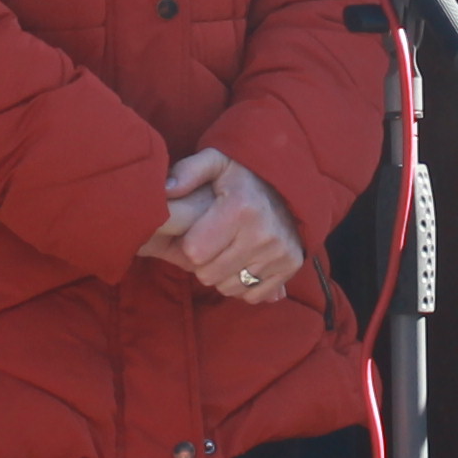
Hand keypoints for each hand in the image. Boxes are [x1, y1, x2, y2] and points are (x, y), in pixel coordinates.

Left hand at [146, 149, 300, 306]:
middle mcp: (263, 234)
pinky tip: (245, 261)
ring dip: (223, 274)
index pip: (194, 252)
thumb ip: (188, 172)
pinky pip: (252, 295)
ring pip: (228, 287)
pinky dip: (244, 284)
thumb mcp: (215, 162)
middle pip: (208, 275)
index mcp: (240, 208)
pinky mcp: (291, 266)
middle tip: (213, 243)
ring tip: (228, 250)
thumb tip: (166, 190)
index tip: (197, 232)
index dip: (189, 244)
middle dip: (204, 262)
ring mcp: (280, 252)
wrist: (290, 187)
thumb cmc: (243, 177)